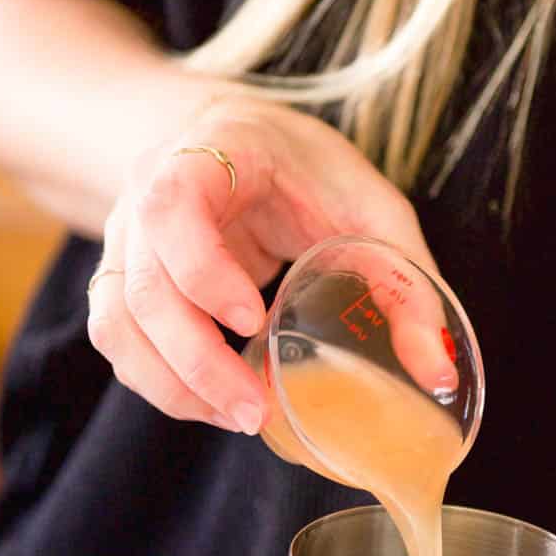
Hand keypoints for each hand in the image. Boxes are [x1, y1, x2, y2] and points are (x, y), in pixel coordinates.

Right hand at [85, 89, 437, 430]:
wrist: (235, 138)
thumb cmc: (304, 169)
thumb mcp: (370, 205)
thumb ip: (404, 279)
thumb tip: (437, 371)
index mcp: (205, 154)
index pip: (173, 205)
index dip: (203, 269)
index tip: (252, 319)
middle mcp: (147, 193)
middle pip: (143, 285)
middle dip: (195, 359)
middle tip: (254, 409)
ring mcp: (127, 239)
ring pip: (119, 320)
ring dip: (172, 382)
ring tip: (238, 417)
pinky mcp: (126, 279)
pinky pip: (117, 337)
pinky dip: (157, 381)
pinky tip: (209, 403)